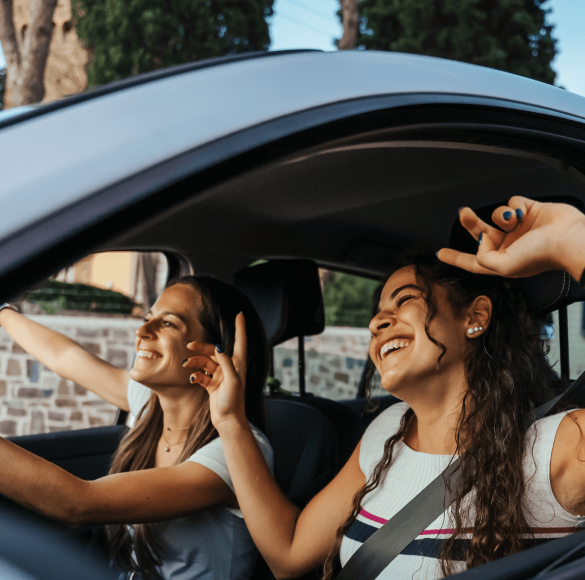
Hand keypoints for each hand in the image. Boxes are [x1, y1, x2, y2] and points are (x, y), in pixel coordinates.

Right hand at [186, 313, 247, 429]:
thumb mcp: (232, 381)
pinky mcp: (212, 384)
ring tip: (185, 364)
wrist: (228, 421)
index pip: (240, 341)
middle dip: (202, 347)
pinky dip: (195, 374)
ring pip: (205, 362)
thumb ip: (226, 363)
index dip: (240, 327)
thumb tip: (219, 347)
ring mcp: (220, 376)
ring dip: (195, 362)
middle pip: (215, 350)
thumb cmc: (233, 401)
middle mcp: (229, 368)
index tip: (240, 314)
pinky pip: (201, 374)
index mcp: (238, 364)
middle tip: (189, 345)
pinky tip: (192, 378)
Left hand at [437, 196, 584, 281]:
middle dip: (471, 223)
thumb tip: (480, 243)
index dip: (455, 258)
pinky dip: (515, 206)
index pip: (472, 261)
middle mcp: (509, 245)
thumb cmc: (541, 255)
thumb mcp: (505, 266)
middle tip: (463, 213)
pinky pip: (512, 203)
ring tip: (513, 219)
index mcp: (501, 262)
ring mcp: (520, 229)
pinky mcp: (530, 212)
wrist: (569, 238)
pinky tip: (524, 212)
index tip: (440, 253)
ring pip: (496, 216)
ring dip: (501, 215)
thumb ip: (483, 259)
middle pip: (481, 234)